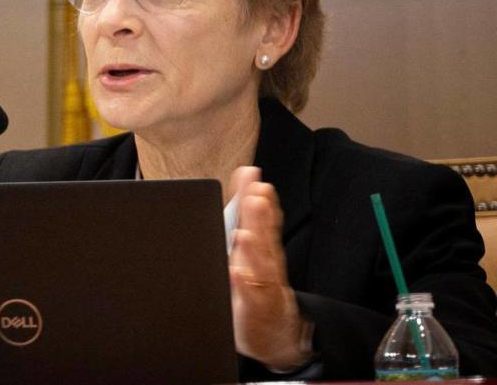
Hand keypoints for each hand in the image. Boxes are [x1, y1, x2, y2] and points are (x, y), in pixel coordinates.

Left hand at [228, 166, 312, 370]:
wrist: (275, 337)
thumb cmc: (258, 286)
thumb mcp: (255, 245)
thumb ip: (250, 209)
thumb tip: (248, 172)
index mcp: (265, 250)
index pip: (266, 223)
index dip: (263, 205)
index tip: (259, 184)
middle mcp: (267, 267)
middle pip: (264, 241)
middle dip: (261, 220)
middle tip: (256, 198)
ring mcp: (263, 290)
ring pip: (260, 268)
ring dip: (253, 251)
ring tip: (244, 234)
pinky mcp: (255, 311)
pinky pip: (249, 298)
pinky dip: (242, 286)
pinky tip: (234, 273)